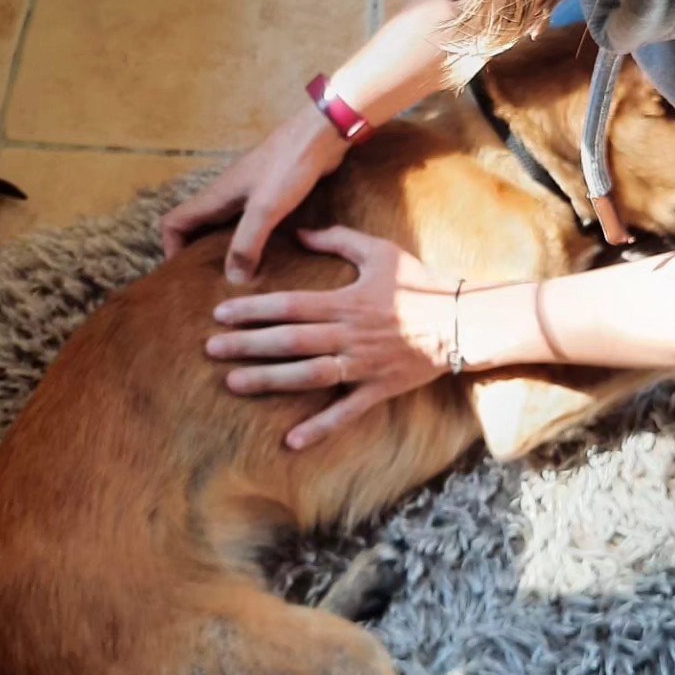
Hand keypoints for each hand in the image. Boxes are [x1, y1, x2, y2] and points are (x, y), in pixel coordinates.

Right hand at [162, 106, 348, 280]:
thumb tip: (233, 278)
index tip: (185, 274)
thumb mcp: (265, 208)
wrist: (322, 134)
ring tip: (242, 278)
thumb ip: (246, 243)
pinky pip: (253, 222)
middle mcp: (228, 195)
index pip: (174, 222)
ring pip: (227, 226)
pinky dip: (255, 241)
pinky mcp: (273, 194)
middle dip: (200, 254)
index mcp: (217, 196)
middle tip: (212, 284)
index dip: (171, 248)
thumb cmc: (290, 165)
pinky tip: (272, 257)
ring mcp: (250, 193)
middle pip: (198, 227)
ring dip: (229, 249)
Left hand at [205, 227, 456, 448]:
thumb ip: (337, 240)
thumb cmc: (421, 283)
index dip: (253, 310)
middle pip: (290, 341)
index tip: (220, 314)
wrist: (464, 321)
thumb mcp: (380, 251)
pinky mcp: (378, 389)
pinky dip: (320, 428)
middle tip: (211, 349)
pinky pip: (346, 412)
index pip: (290, 306)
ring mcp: (363, 366)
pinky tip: (291, 442)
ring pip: (308, 376)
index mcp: (346, 301)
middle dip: (248, 345)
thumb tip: (298, 232)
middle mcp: (349, 335)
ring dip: (270, 380)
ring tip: (234, 383)